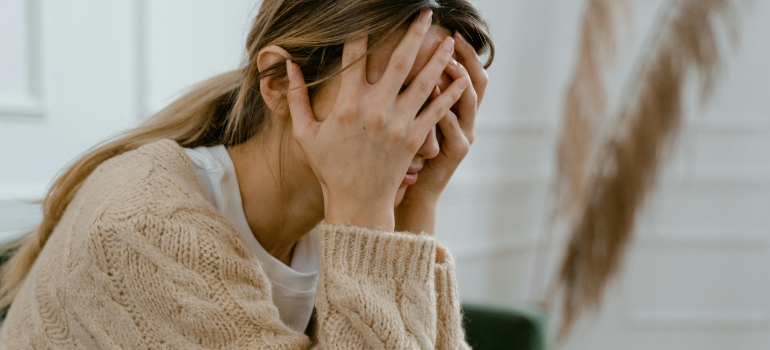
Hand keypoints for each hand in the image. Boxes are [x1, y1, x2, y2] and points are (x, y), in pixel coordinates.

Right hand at [286, 10, 468, 231]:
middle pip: (399, 60)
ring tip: (450, 39)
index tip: (369, 13)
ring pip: (424, 81)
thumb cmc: (329, 167)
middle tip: (425, 13)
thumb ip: (296, 98)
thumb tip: (289, 65)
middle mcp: (376, 108)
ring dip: (438, 57)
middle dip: (414, 33)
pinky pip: (437, 110)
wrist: (357, 203)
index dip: (362, 30)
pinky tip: (461, 78)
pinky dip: (451, 93)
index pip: (355, 56)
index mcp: (347, 104)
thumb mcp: (305, 133)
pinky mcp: (415, 138)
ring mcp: (398, 123)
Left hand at [395, 32, 488, 234]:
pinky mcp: (455, 151)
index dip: (465, 53)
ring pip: (469, 101)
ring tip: (447, 61)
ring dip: (458, 80)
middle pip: (477, 82)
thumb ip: (415, 95)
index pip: (469, 74)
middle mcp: (467, 120)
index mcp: (458, 110)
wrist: (411, 193)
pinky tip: (431, 92)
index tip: (451, 32)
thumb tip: (402, 61)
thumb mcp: (415, 121)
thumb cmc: (406, 155)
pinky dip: (444, 108)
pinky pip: (452, 126)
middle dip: (467, 59)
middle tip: (453, 39)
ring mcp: (465, 136)